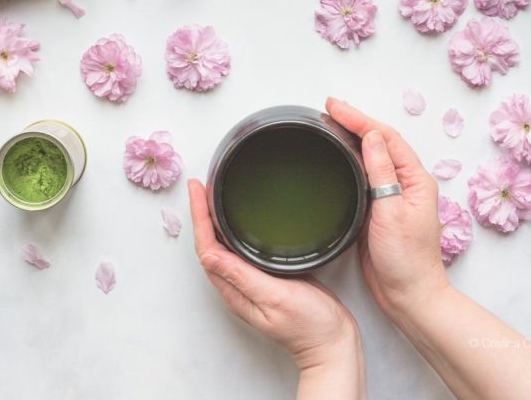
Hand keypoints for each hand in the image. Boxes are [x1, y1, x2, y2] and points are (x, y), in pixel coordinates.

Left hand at [188, 178, 360, 371]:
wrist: (333, 343)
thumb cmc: (309, 326)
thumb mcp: (275, 297)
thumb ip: (242, 276)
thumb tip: (209, 255)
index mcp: (235, 290)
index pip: (207, 248)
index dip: (199, 216)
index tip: (197, 190)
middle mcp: (238, 286)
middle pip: (209, 245)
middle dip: (202, 214)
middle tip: (200, 186)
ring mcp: (251, 283)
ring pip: (223, 246)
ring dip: (214, 220)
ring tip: (211, 196)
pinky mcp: (266, 279)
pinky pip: (241, 250)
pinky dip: (232, 230)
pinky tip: (237, 220)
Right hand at [326, 98, 448, 318]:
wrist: (407, 295)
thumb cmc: (405, 260)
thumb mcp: (392, 212)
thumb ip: (383, 173)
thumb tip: (373, 136)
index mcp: (416, 179)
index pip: (386, 138)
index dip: (360, 118)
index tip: (336, 106)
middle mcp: (406, 182)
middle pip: (380, 141)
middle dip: (355, 120)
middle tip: (330, 107)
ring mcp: (393, 194)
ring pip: (372, 155)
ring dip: (352, 136)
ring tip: (331, 122)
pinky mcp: (379, 206)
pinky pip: (365, 173)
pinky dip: (350, 158)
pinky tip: (338, 154)